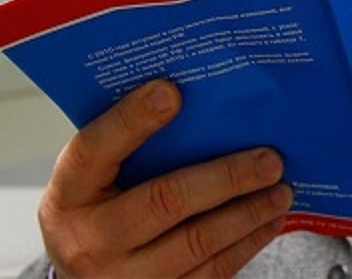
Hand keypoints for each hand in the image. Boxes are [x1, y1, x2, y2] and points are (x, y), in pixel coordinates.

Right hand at [38, 79, 292, 276]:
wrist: (82, 277)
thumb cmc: (96, 209)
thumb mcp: (93, 178)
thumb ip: (128, 144)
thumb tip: (190, 98)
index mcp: (69, 194)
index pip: (94, 150)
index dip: (132, 120)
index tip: (171, 92)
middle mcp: (91, 240)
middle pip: (165, 202)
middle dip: (226, 178)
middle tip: (269, 160)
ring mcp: (124, 278)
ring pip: (198, 243)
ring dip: (249, 214)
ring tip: (282, 190)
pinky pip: (212, 272)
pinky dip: (248, 243)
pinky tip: (270, 220)